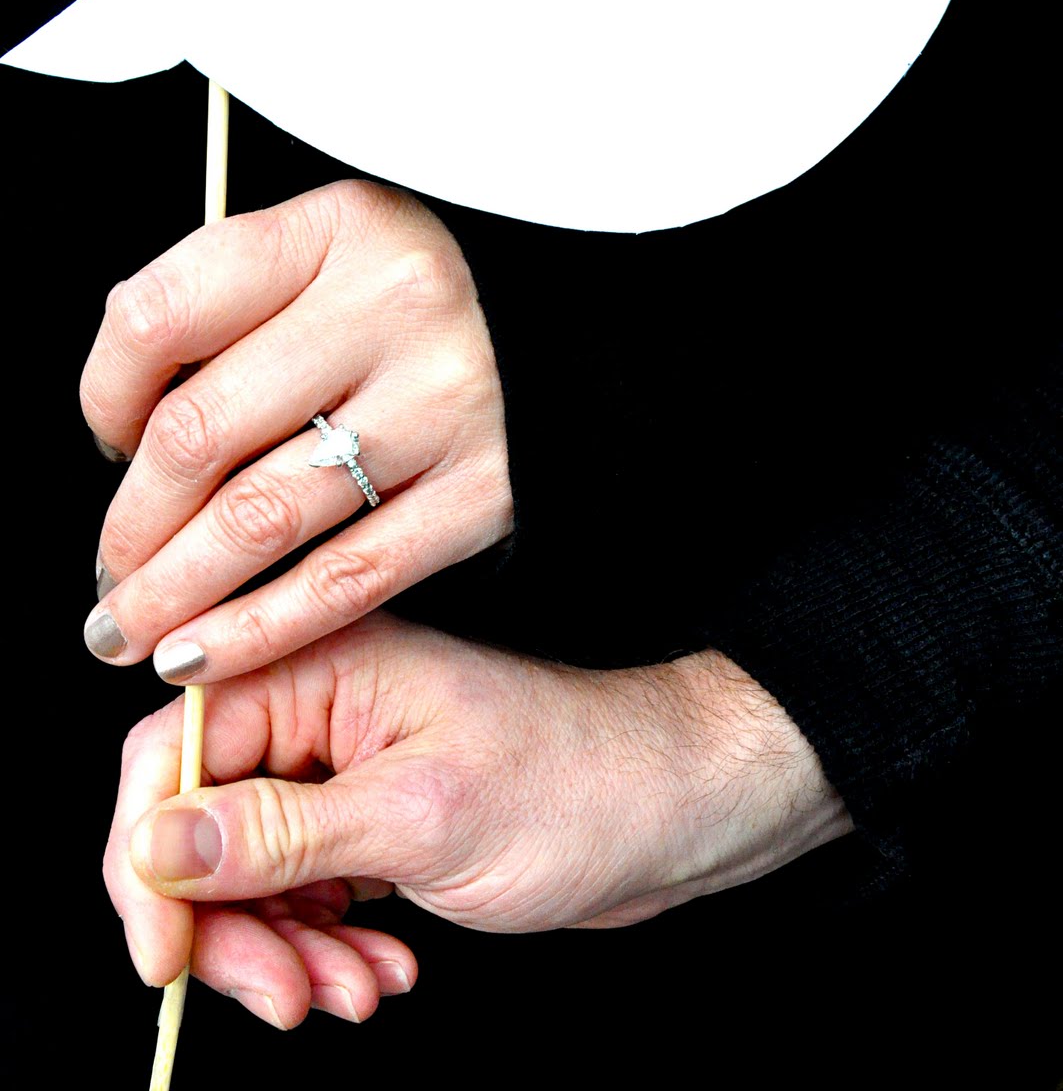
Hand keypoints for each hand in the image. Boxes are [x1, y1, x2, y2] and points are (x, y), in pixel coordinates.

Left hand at [81, 181, 511, 681]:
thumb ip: (228, 317)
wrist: (565, 335)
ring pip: (259, 520)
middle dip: (128, 527)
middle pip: (199, 433)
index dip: (104, 396)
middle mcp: (395, 304)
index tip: (109, 441)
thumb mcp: (325, 259)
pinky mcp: (483, 492)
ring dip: (170, 594)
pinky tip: (198, 655)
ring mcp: (445, 402)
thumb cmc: (407, 304)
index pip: (161, 315)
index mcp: (337, 227)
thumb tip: (124, 445)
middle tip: (108, 575)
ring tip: (127, 630)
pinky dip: (253, 632)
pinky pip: (343, 581)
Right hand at [109, 613, 851, 1022]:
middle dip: (229, 929)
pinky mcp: (367, 817)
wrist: (672, 810)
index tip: (165, 962)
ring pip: (245, 873)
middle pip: (197, 827)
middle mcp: (316, 707)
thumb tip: (148, 847)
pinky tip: (380, 971)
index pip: (169, 756)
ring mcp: (339, 765)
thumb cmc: (570, 785)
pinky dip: (326, 944)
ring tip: (351, 989)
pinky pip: (301, 891)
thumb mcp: (414, 819)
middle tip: (283, 1001)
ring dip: (285, 949)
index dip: (148, 866)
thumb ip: (273, 836)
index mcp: (317, 666)